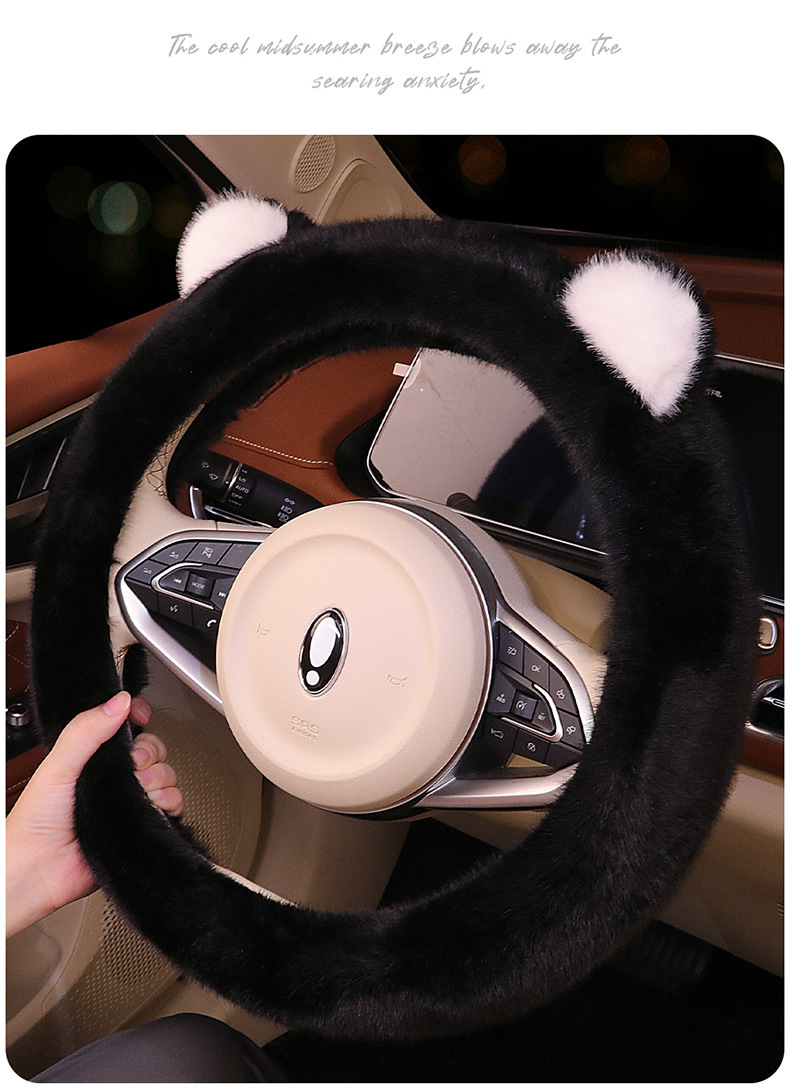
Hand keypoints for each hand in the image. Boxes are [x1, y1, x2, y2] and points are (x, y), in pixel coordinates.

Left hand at [6, 692, 182, 937]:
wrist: (38, 871)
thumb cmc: (35, 823)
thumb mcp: (57, 766)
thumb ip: (85, 730)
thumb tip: (119, 701)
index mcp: (93, 756)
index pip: (127, 725)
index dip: (139, 716)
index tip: (140, 716)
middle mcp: (114, 777)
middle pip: (153, 749)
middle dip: (150, 754)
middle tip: (132, 767)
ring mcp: (129, 801)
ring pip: (166, 775)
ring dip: (159, 781)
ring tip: (137, 792)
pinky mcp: (142, 826)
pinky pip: (172, 807)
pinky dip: (169, 804)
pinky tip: (152, 807)